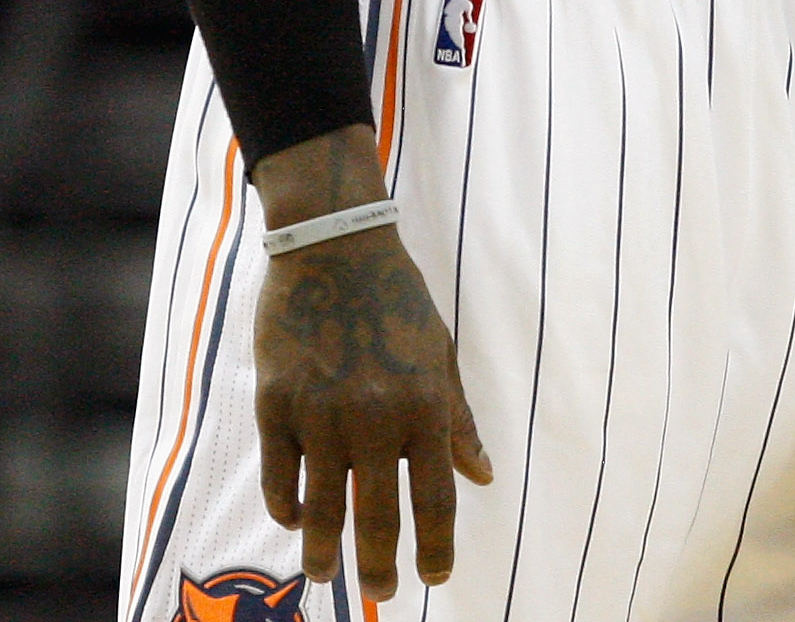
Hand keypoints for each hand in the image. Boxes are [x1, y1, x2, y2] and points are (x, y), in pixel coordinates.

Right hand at [253, 126, 489, 595]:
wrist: (332, 243)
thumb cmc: (395, 298)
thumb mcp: (439, 352)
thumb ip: (457, 419)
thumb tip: (482, 476)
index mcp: (423, 402)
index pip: (435, 497)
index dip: (436, 546)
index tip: (434, 578)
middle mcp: (374, 415)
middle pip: (378, 516)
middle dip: (381, 565)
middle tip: (382, 592)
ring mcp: (321, 412)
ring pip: (323, 509)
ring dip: (326, 551)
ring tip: (327, 575)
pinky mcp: (276, 403)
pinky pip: (280, 476)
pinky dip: (288, 507)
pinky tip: (295, 520)